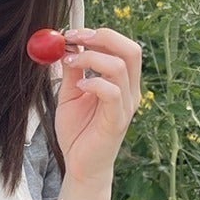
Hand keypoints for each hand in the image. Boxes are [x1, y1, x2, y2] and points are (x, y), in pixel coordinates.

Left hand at [53, 27, 142, 185]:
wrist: (79, 166)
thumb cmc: (78, 131)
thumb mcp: (70, 94)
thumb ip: (73, 71)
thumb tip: (68, 44)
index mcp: (121, 82)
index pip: (122, 47)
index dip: (99, 33)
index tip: (71, 33)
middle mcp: (129, 91)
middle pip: (130, 50)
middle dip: (102, 37)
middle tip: (74, 38)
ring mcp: (126, 106)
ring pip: (120, 67)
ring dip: (91, 58)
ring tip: (69, 64)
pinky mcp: (117, 121)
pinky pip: (113, 93)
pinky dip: (95, 82)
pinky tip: (80, 86)